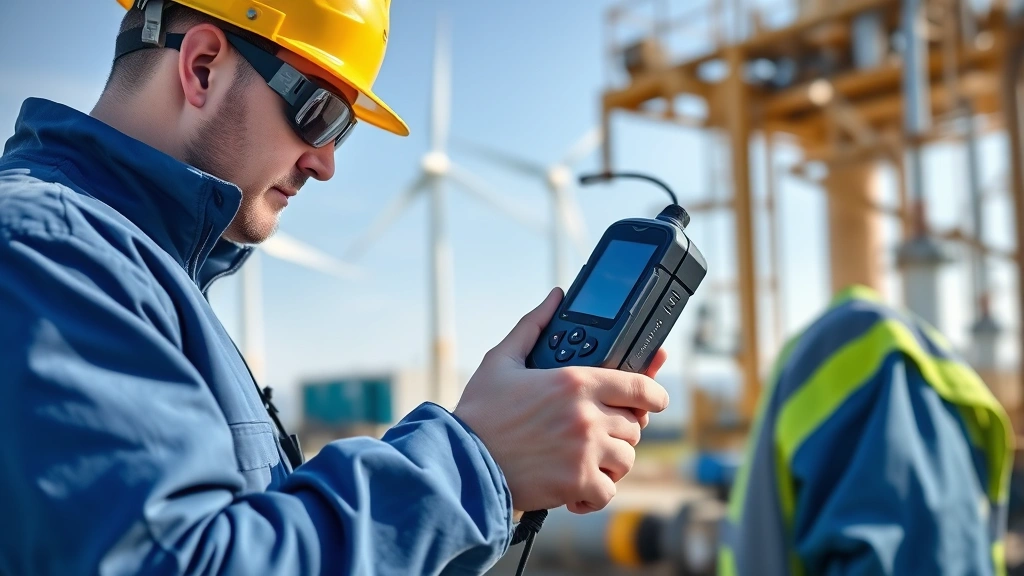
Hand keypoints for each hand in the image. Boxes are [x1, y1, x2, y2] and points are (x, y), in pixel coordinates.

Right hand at [454, 288, 669, 514]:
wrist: (460, 461)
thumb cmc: (479, 412)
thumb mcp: (502, 360)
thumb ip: (534, 326)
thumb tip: (555, 297)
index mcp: (574, 381)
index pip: (640, 386)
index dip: (655, 395)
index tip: (655, 401)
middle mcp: (587, 414)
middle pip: (634, 426)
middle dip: (619, 432)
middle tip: (595, 436)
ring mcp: (585, 450)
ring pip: (626, 460)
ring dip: (609, 464)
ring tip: (584, 462)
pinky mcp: (577, 482)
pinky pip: (607, 492)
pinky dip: (593, 494)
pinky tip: (575, 489)